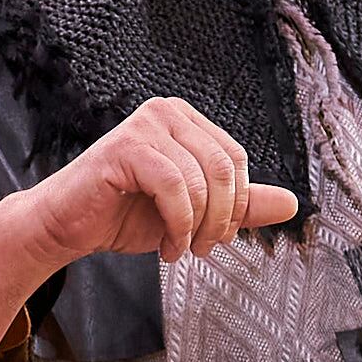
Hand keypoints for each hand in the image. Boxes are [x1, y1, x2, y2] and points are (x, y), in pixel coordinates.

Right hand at [32, 99, 299, 264]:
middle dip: (220, 219)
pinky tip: (166, 243)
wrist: (67, 226)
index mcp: (187, 121)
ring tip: (177, 247)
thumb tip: (293, 204)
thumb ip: (241, 207)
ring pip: (202, 181)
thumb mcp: (196, 213)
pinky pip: (174, 186)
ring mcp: (145, 125)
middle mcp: (167, 112)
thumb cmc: (124, 214)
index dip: (236, 205)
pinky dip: (177, 224)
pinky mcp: (125, 147)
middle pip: (225, 168)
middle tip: (202, 248)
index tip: (217, 236)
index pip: (237, 159)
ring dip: (196, 227)